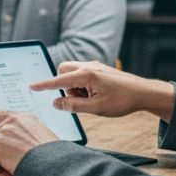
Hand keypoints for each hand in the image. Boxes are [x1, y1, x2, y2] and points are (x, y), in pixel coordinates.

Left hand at [0, 110, 57, 175]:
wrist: (51, 165)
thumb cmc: (53, 158)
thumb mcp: (44, 140)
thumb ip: (27, 139)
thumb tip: (13, 153)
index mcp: (26, 119)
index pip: (7, 115)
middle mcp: (13, 122)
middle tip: (10, 166)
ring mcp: (3, 132)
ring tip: (14, 171)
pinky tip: (9, 174)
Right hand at [29, 61, 174, 119]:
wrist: (143, 92)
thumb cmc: (122, 101)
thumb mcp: (95, 108)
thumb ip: (73, 106)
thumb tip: (55, 103)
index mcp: (86, 75)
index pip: (59, 81)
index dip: (44, 85)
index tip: (31, 86)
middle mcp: (88, 66)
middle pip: (63, 71)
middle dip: (65, 86)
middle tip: (80, 99)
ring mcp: (94, 66)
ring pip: (72, 73)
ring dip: (74, 87)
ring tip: (92, 98)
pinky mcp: (98, 69)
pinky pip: (81, 74)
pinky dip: (82, 85)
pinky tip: (97, 94)